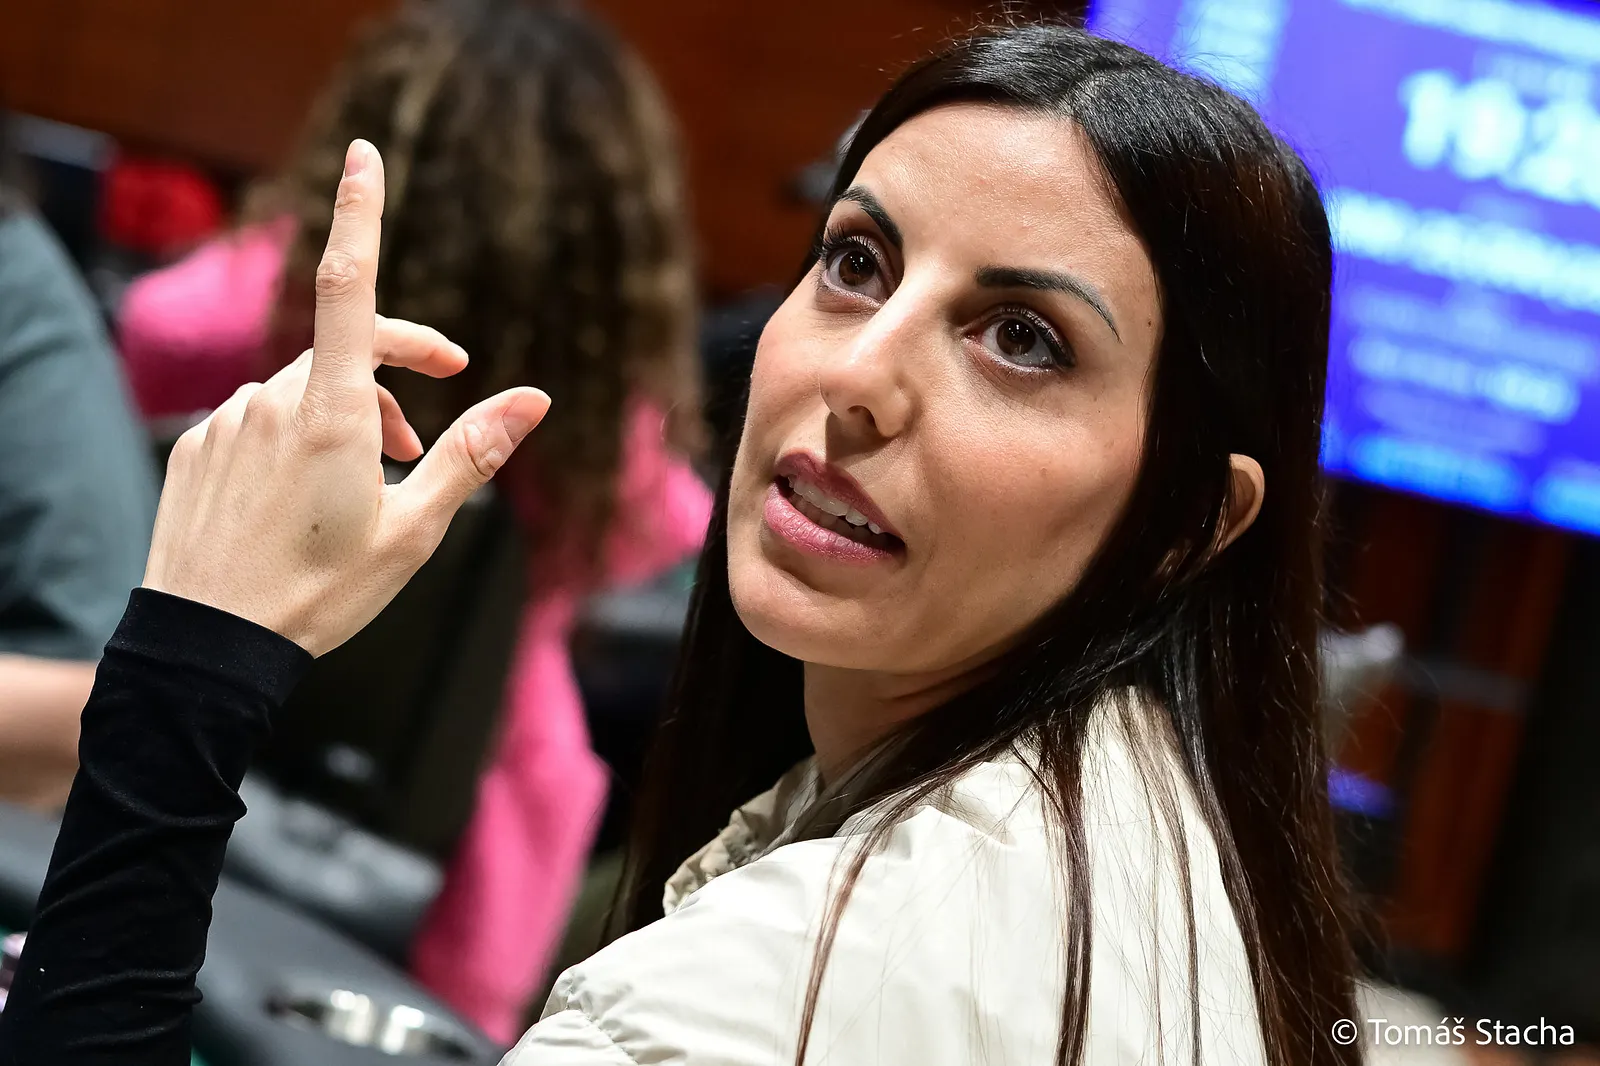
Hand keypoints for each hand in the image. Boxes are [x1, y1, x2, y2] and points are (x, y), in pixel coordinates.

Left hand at [142, 140, 548, 655]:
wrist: (209, 648)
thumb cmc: (320, 594)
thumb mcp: (416, 532)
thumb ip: (472, 454)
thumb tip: (535, 399)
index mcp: (332, 416)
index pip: (353, 289)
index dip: (360, 214)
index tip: (365, 157)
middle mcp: (272, 402)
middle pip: (345, 356)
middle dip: (392, 384)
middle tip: (425, 439)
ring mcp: (227, 422)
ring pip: (301, 394)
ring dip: (343, 422)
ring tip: (364, 491)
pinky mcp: (197, 448)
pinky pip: (256, 422)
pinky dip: (291, 442)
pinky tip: (300, 503)